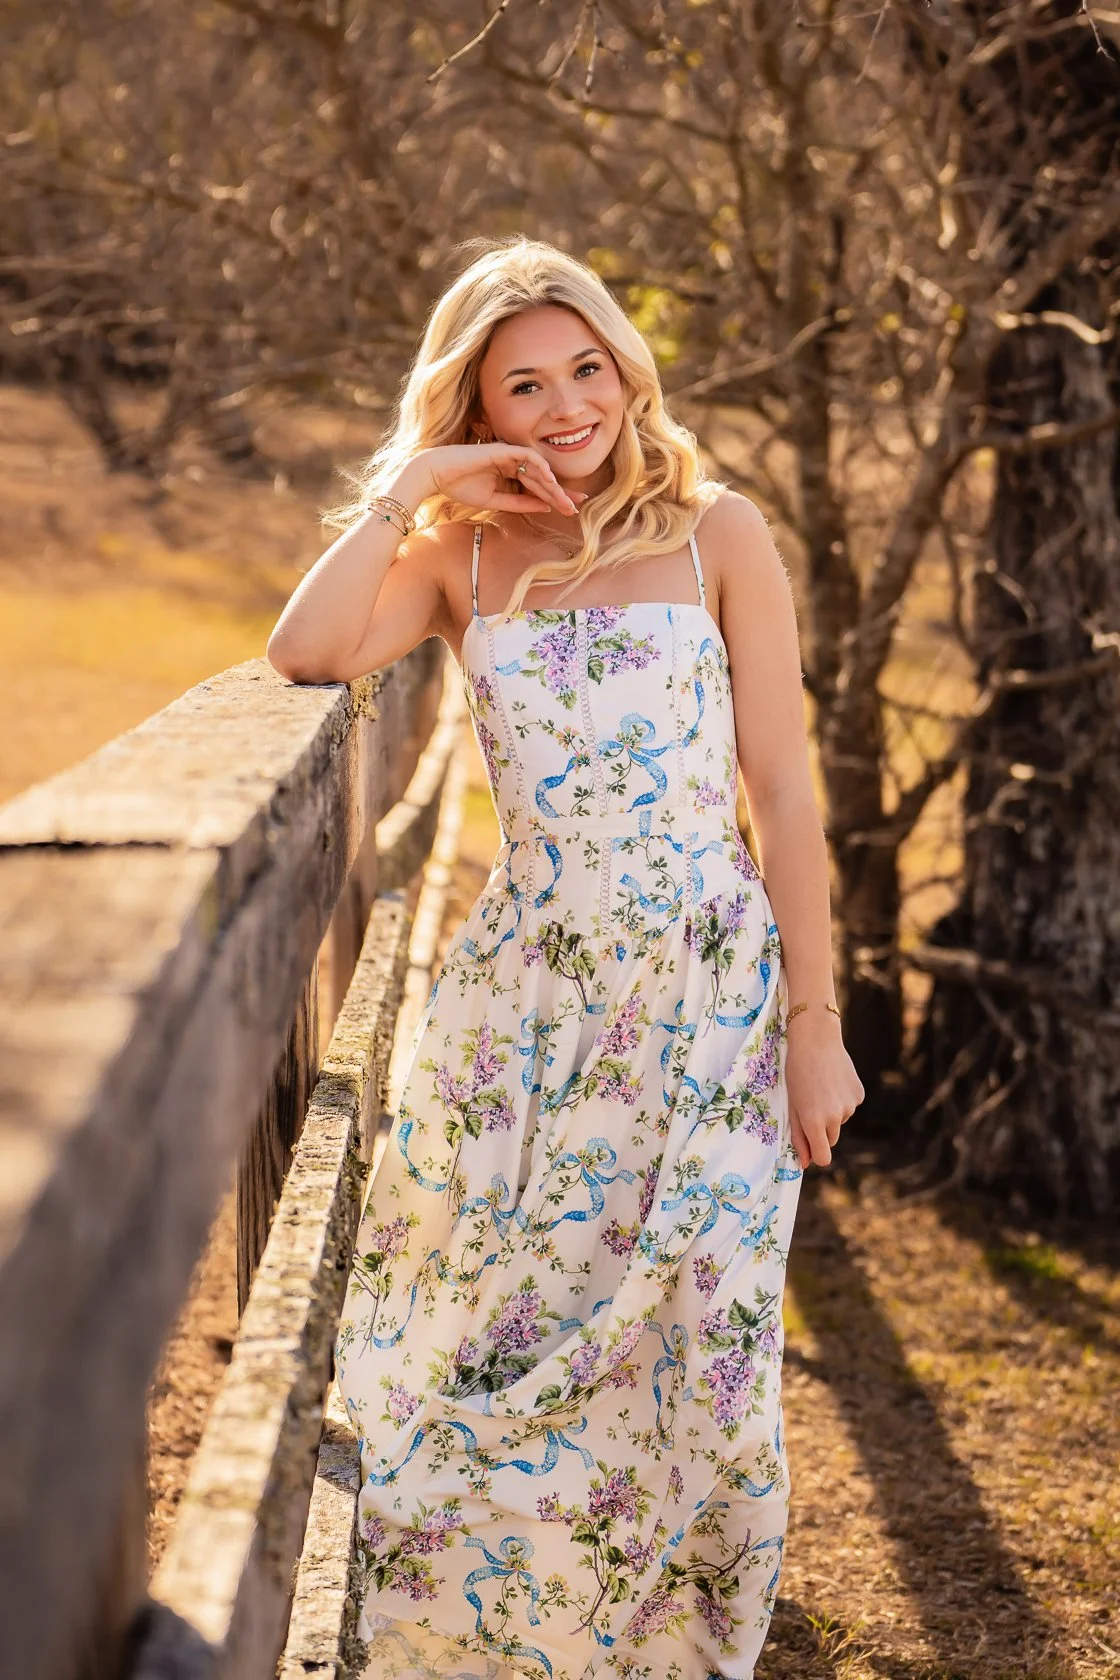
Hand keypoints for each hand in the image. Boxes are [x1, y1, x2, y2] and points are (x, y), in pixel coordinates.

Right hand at [410, 442, 588, 518]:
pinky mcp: (503, 449)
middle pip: (542, 477)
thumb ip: (519, 502)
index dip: (554, 496)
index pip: (537, 485)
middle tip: (578, 505)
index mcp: (509, 473)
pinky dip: (540, 467)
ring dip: (553, 485)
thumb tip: (546, 506)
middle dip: (560, 492)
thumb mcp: (495, 501)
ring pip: (538, 469)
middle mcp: (512, 462)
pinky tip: (550, 481)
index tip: (570, 508)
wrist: (436, 474)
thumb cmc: (459, 486)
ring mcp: (508, 454)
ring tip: (566, 500)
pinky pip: (528, 456)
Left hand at [785, 1014, 863, 1169]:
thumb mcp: (792, 1103)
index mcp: (814, 1121)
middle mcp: (835, 1117)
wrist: (816, 1039)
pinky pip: (849, 1106)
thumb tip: (805, 1162)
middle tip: (810, 1105)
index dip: (816, 1155)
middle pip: (830, 1139)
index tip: (811, 1149)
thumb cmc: (797, 1071)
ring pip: (840, 1121)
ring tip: (821, 1087)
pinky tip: (833, 1081)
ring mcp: (850, 1106)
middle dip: (821, 1130)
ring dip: (831, 1112)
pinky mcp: (859, 1095)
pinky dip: (842, 1099)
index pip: (823, 1157)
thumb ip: (798, 1135)